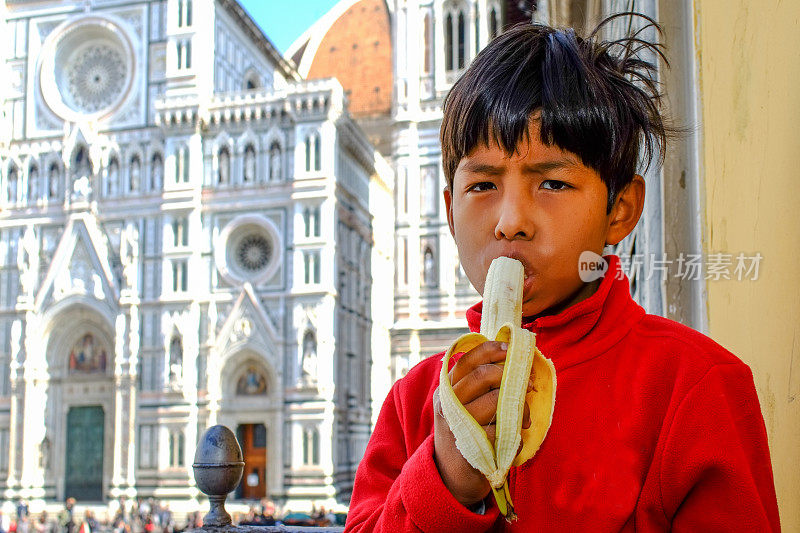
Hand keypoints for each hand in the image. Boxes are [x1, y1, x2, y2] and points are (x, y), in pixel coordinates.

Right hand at [433, 341, 532, 507]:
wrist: (452, 472)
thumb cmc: (467, 430)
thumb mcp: (465, 403)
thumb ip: (481, 383)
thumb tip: (515, 361)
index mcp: (448, 387)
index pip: (468, 360)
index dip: (491, 350)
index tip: (511, 350)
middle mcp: (448, 402)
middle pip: (482, 375)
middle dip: (510, 376)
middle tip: (529, 385)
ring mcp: (458, 424)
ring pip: (496, 400)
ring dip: (520, 408)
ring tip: (526, 418)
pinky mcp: (471, 446)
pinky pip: (503, 431)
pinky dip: (516, 434)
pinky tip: (518, 439)